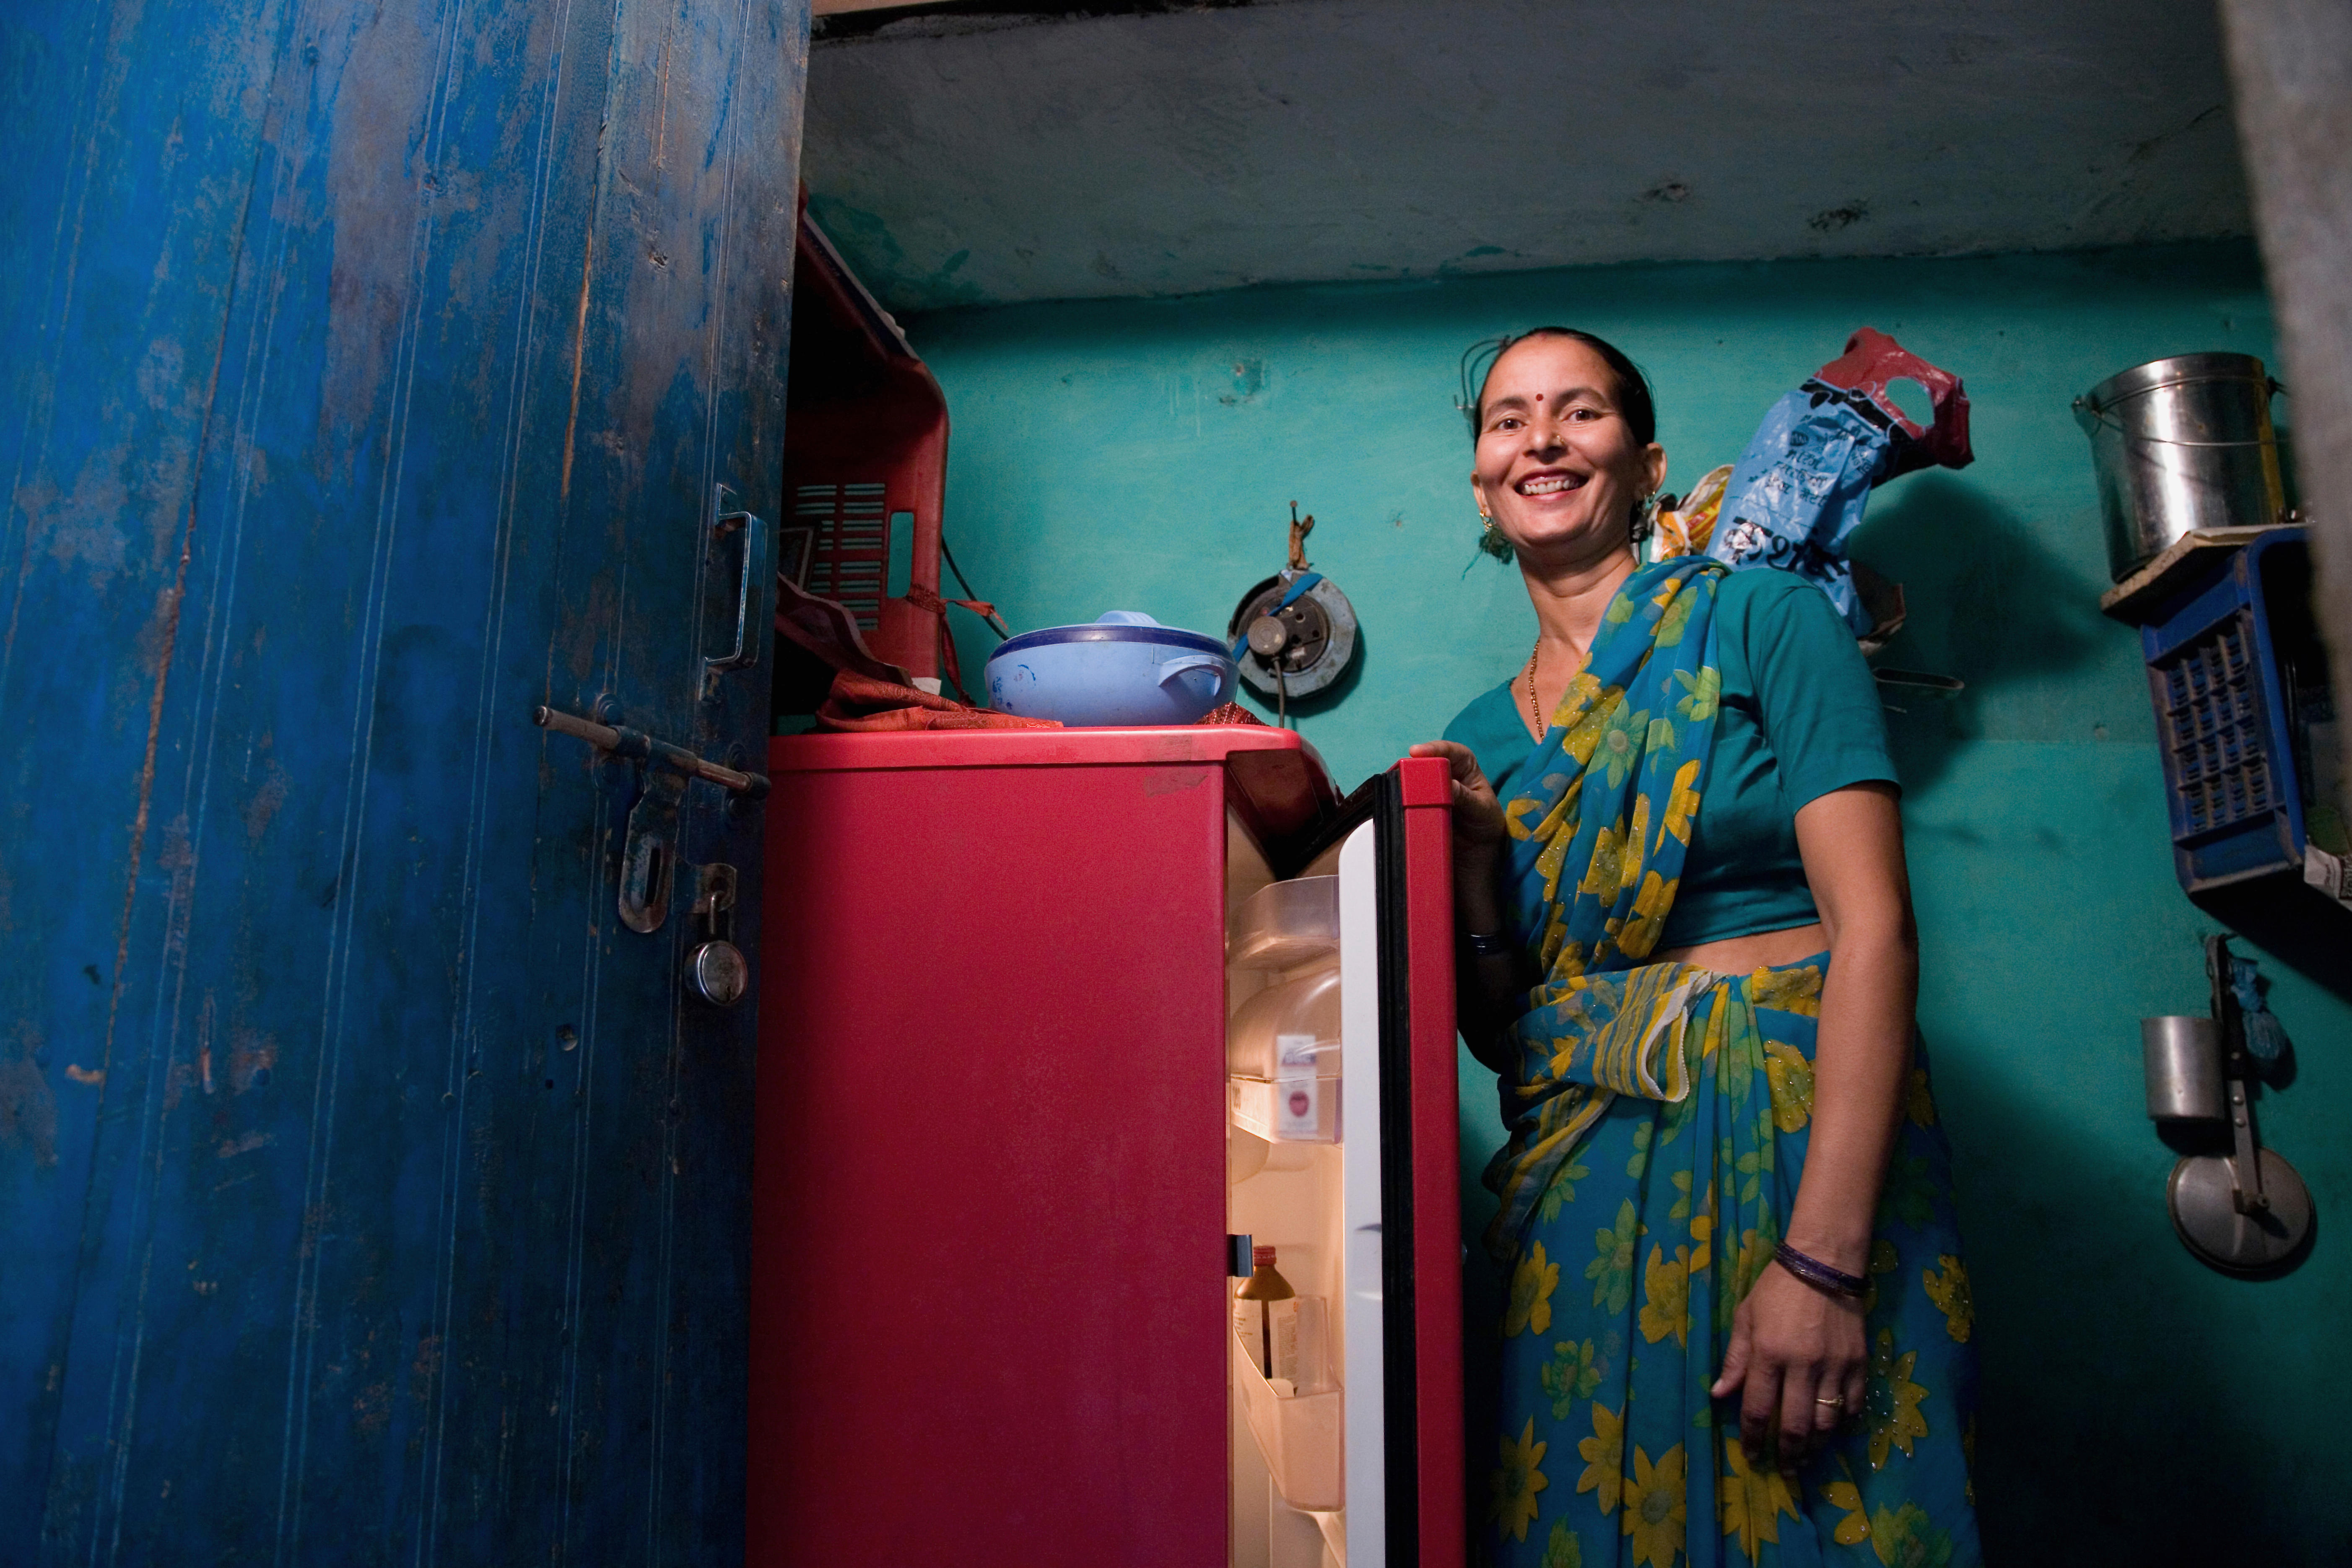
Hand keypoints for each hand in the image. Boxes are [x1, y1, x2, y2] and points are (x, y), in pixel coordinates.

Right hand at [1407, 740, 1505, 855]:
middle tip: (1406, 773)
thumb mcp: (1482, 809)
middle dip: (1416, 767)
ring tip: (1399, 790)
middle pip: (1427, 763)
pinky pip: (1409, 800)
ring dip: (1406, 784)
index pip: (1451, 751)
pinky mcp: (1421, 806)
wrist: (1479, 850)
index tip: (1417, 752)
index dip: (1434, 748)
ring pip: (1414, 780)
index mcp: (1465, 766)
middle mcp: (1445, 774)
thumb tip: (1448, 784)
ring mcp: (1430, 790)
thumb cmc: (1486, 822)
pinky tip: (1397, 804)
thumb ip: (1466, 797)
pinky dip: (1403, 801)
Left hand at [1709, 1261, 1866, 1473]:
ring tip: (1808, 1454)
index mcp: (1768, 1354)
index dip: (1754, 1438)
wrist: (1824, 1264)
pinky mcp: (1859, 1363)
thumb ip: (1735, 1359)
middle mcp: (1802, 1366)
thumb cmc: (1777, 1289)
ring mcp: (1834, 1366)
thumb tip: (1719, 1395)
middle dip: (1789, 1454)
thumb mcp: (1745, 1317)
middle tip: (1786, 1469)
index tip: (1753, 1456)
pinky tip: (1834, 1426)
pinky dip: (1844, 1420)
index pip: (1758, 1409)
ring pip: (1827, 1421)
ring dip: (1816, 1444)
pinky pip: (1853, 1404)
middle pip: (1796, 1426)